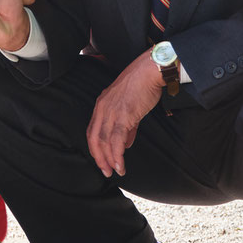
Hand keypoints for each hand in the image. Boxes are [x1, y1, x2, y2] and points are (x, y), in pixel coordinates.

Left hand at [85, 50, 163, 177]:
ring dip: (109, 160)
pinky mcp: (123, 115)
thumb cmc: (142, 85)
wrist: (150, 71)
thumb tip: (125, 144)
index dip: (96, 149)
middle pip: (94, 139)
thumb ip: (126, 126)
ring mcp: (111, 112)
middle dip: (99, 158)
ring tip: (115, 171)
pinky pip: (117, 140)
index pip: (93, 131)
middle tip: (106, 172)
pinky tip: (120, 164)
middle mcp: (103, 108)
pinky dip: (117, 155)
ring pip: (105, 142)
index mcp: (102, 105)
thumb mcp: (128, 106)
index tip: (102, 161)